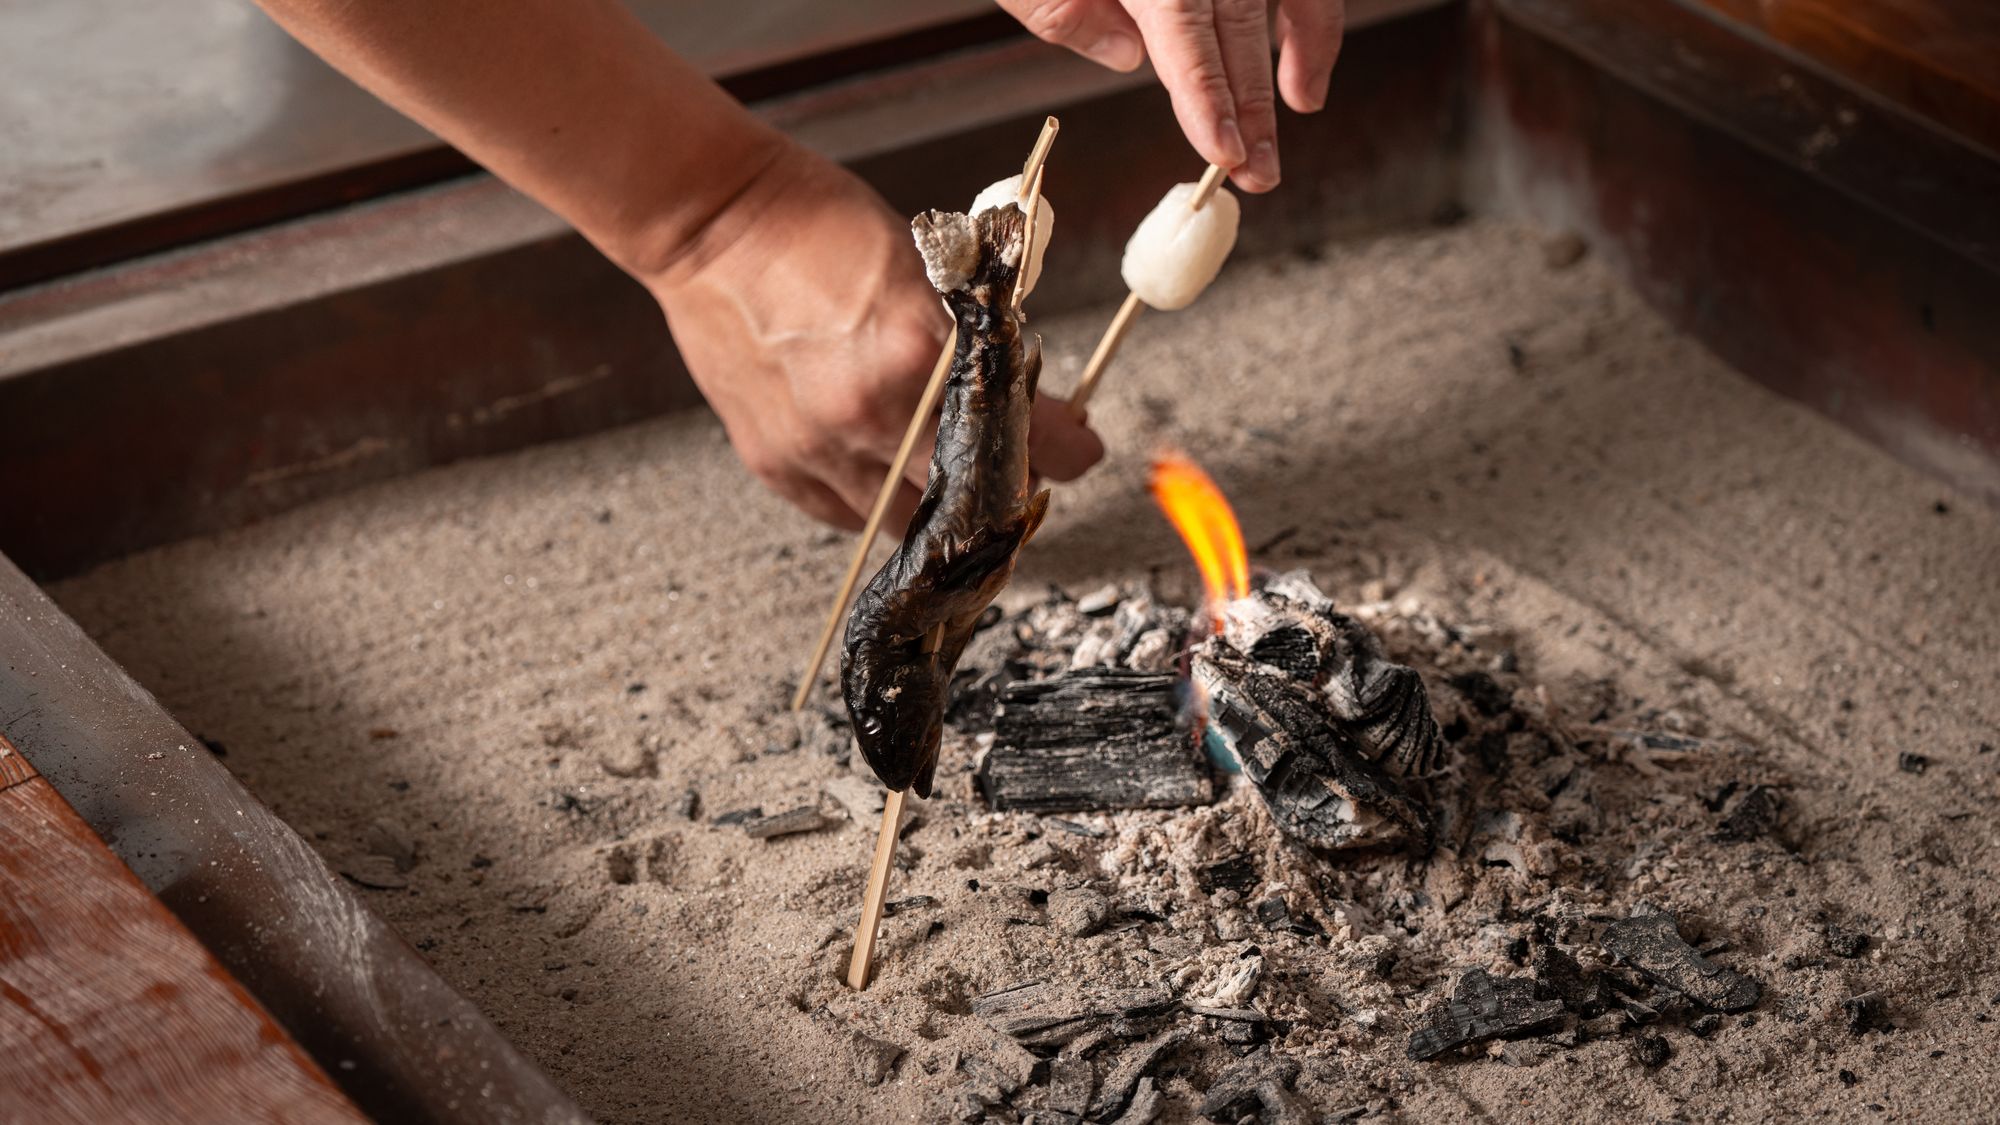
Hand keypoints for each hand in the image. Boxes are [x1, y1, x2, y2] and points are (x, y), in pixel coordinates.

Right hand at [648, 144, 1103, 532]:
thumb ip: (977, 333)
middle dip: (1008, 487)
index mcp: (918, 351)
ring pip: (909, 522)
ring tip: (956, 475)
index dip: (1063, 448)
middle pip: (972, 496)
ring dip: (943, 506)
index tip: (1079, 449)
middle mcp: (870, 413)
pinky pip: (847, 517)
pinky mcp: (775, 463)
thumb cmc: (818, 224)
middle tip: (1022, 469)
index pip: (1020, 432)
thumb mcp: (927, 263)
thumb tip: (1030, 390)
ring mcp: (818, 447)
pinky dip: (879, 503)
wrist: (709, 222)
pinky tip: (891, 471)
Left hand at [996, 0, 1343, 191]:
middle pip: (1238, 19)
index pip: (1185, 30)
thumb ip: (1058, 6)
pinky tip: (1301, 40)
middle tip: (1258, 170)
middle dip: (1252, 102)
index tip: (1222, 149)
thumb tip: (1124, 57)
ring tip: (1300, 108)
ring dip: (1298, 47)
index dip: (1209, 96)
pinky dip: (1305, 0)